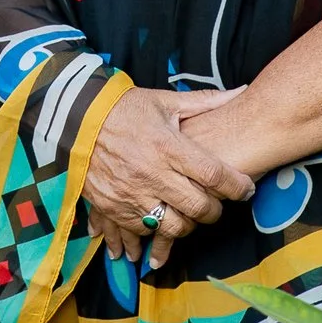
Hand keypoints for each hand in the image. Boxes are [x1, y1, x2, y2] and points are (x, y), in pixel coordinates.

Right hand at [81, 85, 251, 269]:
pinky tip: (160, 220)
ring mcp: (131, 194)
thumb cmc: (124, 108)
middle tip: (216, 205)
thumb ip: (205, 102)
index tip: (246, 189)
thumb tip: (241, 91)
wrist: (75, 120)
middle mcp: (152, 173)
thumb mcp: (164, 101)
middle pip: (198, 207)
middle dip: (215, 211)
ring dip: (187, 224)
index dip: (237, 186)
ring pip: (173, 226)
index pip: (214, 175)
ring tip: (188, 214)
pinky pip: (143, 231)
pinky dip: (155, 231)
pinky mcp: (114, 207)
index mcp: (168, 146)